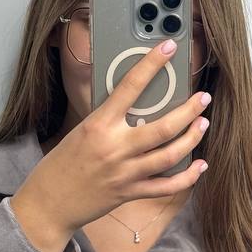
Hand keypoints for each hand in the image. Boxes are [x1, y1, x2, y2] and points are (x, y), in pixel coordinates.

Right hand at [10, 39, 209, 251]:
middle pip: (163, 127)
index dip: (152, 64)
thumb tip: (131, 101)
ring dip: (192, 138)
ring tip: (203, 124)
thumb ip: (106, 119)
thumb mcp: (80, 131)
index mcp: (99, 125)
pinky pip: (166, 186)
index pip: (130, 87)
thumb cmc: (61, 165)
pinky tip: (199, 166)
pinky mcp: (130, 193)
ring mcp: (125, 173)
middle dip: (189, 110)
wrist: (48, 204)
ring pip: (169, 155)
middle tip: (203, 98)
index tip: (168, 48)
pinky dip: (187, 177)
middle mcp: (115, 148)